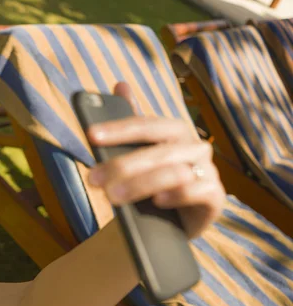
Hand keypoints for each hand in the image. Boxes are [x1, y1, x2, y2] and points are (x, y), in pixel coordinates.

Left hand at [86, 82, 225, 238]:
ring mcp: (208, 171)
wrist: (174, 221)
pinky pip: (199, 191)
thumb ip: (129, 124)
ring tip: (113, 196)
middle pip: (158, 151)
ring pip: (175, 172)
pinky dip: (178, 195)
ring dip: (140, 184)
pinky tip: (157, 201)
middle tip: (93, 179)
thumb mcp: (138, 154)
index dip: (119, 128)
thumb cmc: (153, 182)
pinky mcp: (215, 197)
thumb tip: (120, 84)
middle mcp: (195, 147)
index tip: (91, 135)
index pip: (147, 124)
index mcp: (175, 131)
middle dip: (122, 165)